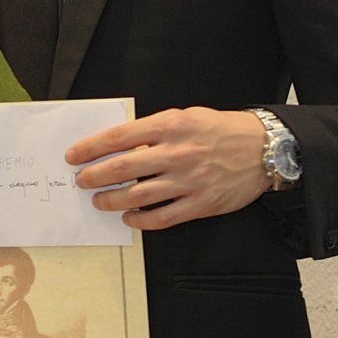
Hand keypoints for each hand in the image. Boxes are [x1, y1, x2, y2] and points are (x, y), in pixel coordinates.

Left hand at [68, 107, 268, 229]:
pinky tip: (129, 218)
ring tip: (99, 201)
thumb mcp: (185, 117)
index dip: (90, 148)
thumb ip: (154, 130)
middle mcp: (177, 153)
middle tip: (80, 181)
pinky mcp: (201, 204)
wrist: (264, 148)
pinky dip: (141, 221)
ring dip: (112, 200)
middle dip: (94, 176)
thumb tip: (120, 144)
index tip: (73, 156)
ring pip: (138, 196)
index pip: (118, 137)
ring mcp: (188, 181)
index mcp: (170, 126)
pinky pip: (163, 218)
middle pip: (122, 168)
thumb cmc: (220, 130)